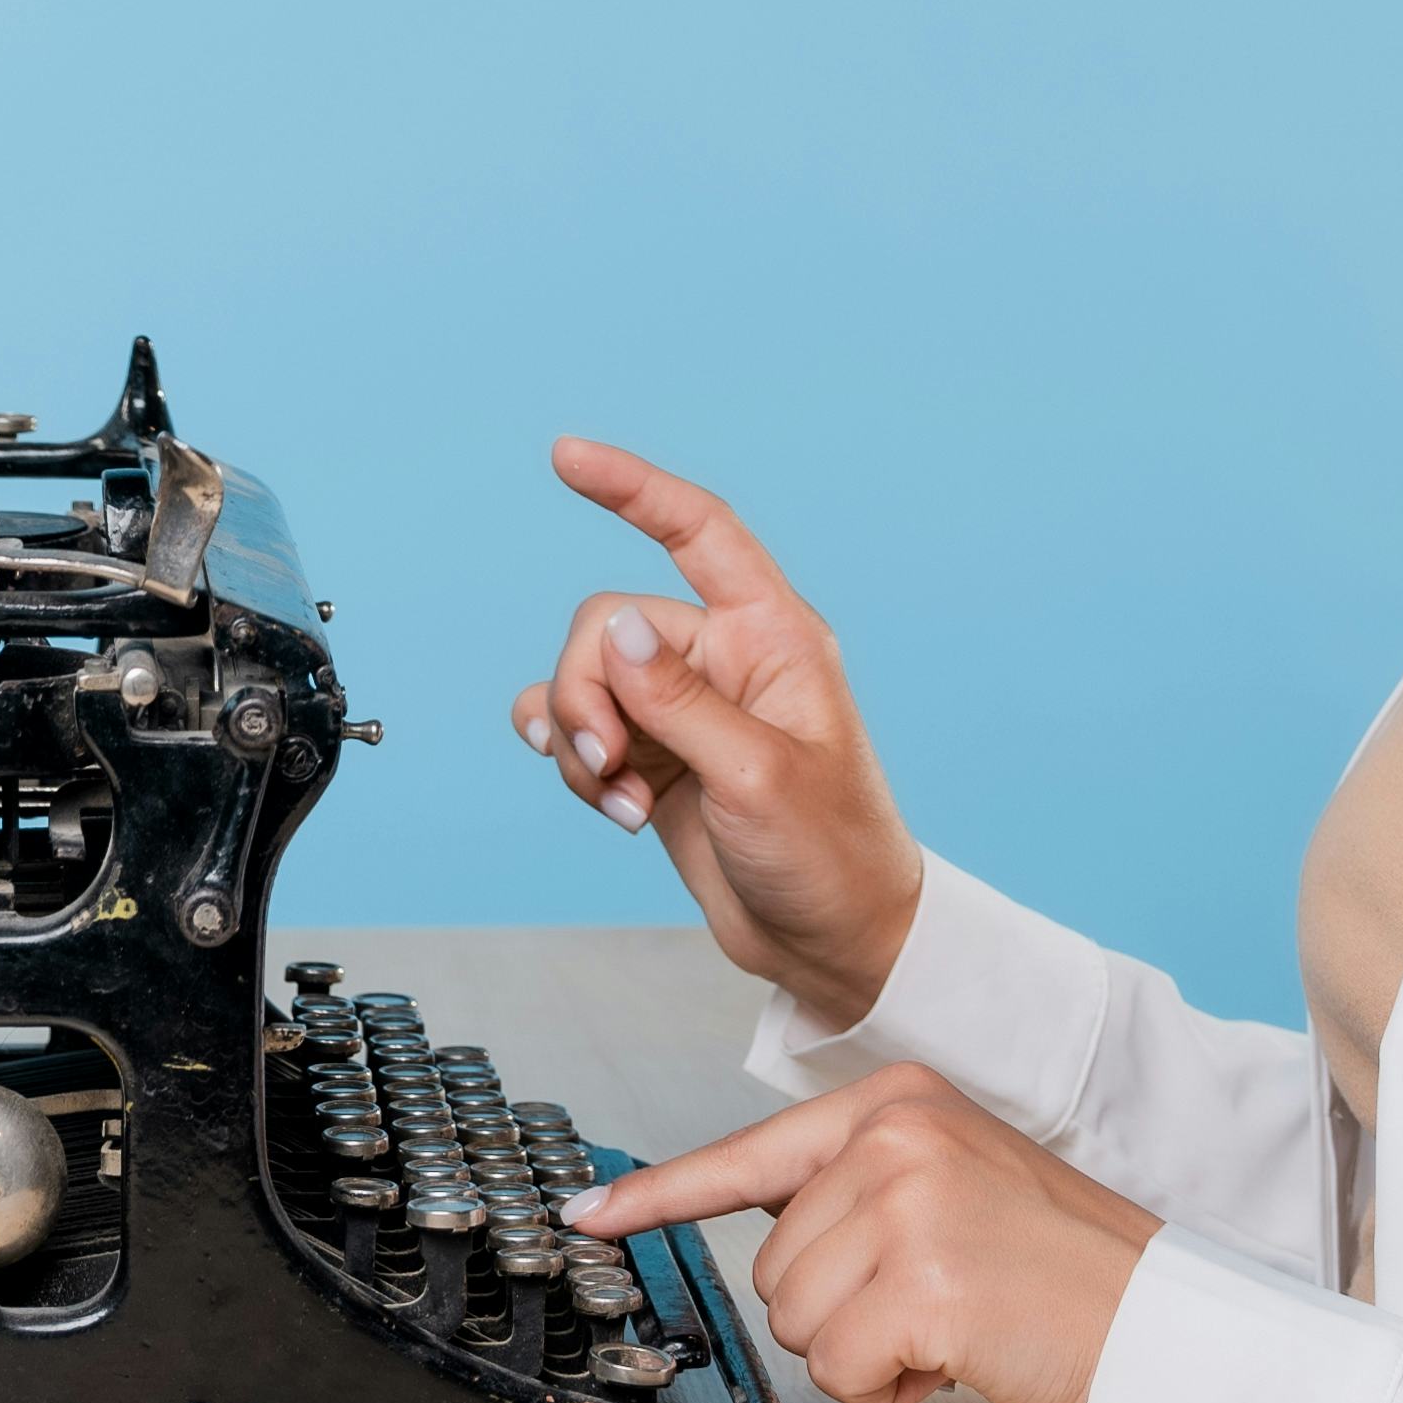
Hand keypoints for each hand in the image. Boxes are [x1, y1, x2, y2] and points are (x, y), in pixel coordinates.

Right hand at [511, 437, 927, 1028]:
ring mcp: (685, 711)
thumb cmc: (830, 856)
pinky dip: (571, 761)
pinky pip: (578, 729)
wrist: (835, 945)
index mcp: (773, 638)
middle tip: (612, 764)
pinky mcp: (655, 759)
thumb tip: (615, 627)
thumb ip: (678, 699)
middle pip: (610, 626)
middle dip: (587, 692)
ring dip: (579, 740)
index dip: (633, 488)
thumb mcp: (756, 775)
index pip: (699, 532)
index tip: (567, 457)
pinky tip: (606, 805)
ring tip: (621, 802)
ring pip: (585, 681)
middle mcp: (725, 661)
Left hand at [565, 1066, 1160, 1402]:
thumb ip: (860, 1190)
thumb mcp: (956, 1189)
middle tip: (942, 1306)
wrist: (1169, 1332)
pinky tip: (961, 1360)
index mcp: (899, 1101)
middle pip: (772, 1266)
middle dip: (844, 1313)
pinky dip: (892, 1388)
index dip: (660, 1196)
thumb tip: (766, 1223)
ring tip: (957, 1328)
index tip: (588, 1215)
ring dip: (868, 1352)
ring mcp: (906, 1201)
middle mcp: (895, 1135)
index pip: (750, 1155)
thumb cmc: (1067, 1278)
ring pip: (795, 1321)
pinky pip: (840, 1368)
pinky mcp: (922, 1280)